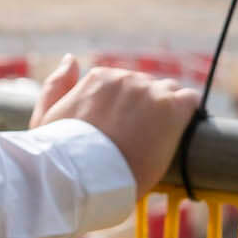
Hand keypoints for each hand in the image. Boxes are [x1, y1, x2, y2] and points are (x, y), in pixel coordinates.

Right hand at [30, 53, 202, 191]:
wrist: (85, 179)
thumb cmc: (61, 156)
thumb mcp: (46, 118)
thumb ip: (57, 85)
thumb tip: (70, 59)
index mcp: (100, 77)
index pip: (126, 84)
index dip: (128, 108)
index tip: (127, 130)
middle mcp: (126, 78)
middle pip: (149, 88)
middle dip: (148, 109)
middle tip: (144, 139)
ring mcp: (150, 92)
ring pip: (171, 92)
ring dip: (169, 111)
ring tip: (163, 138)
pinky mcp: (171, 109)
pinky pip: (191, 101)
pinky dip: (189, 115)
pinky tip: (183, 132)